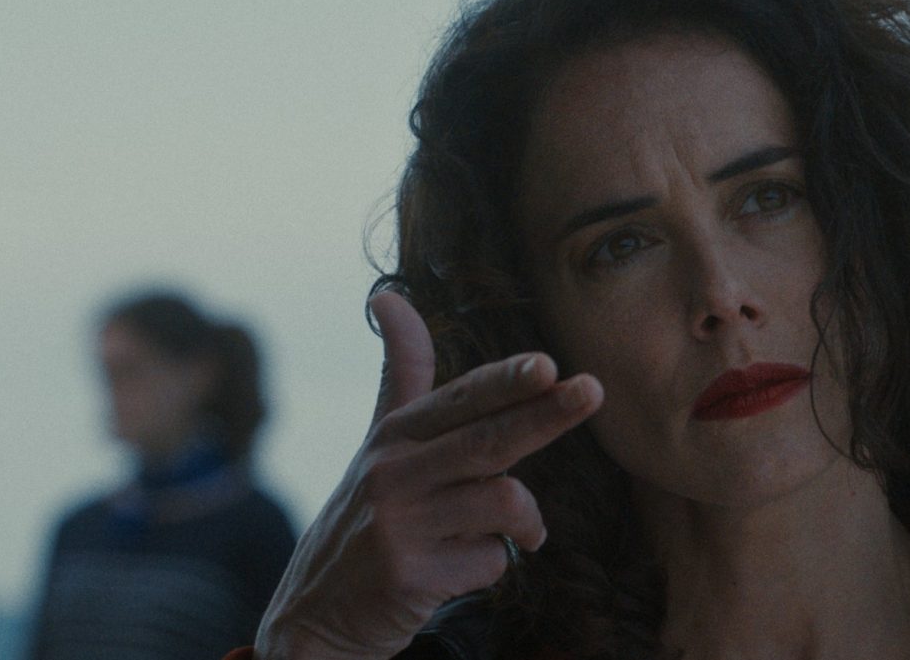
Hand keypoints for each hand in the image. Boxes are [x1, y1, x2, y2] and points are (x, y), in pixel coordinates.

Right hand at [254, 293, 602, 659]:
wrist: (316, 614)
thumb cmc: (368, 518)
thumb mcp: (380, 442)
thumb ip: (402, 373)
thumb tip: (388, 294)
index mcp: (395, 435)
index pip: (460, 398)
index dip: (506, 381)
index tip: (548, 365)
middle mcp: (393, 472)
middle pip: (488, 440)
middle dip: (546, 415)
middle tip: (592, 391)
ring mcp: (399, 525)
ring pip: (502, 502)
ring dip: (527, 522)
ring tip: (524, 532)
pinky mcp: (409, 576)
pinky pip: (491, 562)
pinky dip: (492, 566)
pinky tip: (461, 570)